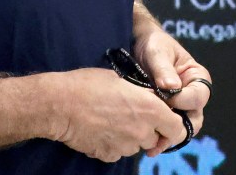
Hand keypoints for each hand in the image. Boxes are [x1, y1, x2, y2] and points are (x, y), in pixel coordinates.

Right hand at [39, 68, 189, 162]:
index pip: (177, 127)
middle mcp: (142, 131)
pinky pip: (118, 151)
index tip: (164, 119)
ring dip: (129, 136)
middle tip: (129, 115)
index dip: (171, 124)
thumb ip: (142, 92)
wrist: (58, 104)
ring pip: (136, 145)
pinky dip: (112, 143)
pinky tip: (98, 129)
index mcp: (150, 109)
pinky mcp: (109, 155)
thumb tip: (151, 97)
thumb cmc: (86, 85)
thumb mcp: (119, 79)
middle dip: (148, 129)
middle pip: (155, 138)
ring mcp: (126, 147)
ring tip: (109, 120)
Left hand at [131, 28, 211, 155]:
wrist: (138, 45)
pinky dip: (160, 138)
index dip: (182, 100)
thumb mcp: (157, 52)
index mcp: (198, 78)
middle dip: (178, 128)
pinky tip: (149, 146)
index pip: (198, 97)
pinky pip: (168, 130)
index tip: (163, 97)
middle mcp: (192, 95)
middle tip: (160, 133)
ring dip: (169, 137)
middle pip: (195, 120)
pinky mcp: (165, 113)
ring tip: (153, 145)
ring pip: (182, 129)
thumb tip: (172, 88)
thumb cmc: (153, 44)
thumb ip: (163, 69)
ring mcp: (179, 107)